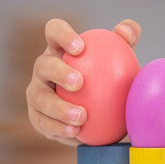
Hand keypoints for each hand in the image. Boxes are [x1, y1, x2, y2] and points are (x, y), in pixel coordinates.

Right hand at [26, 18, 140, 145]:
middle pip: (43, 65)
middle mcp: (44, 68)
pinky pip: (44, 123)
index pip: (54, 32)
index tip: (80, 47)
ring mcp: (37, 92)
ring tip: (81, 116)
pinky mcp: (37, 116)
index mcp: (60, 48)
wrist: (104, 111)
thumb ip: (127, 38)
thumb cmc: (111, 75)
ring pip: (39, 98)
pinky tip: (76, 132)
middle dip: (58, 72)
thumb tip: (125, 31)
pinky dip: (59, 128)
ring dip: (58, 107)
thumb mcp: (123, 56)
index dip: (62, 35)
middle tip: (80, 83)